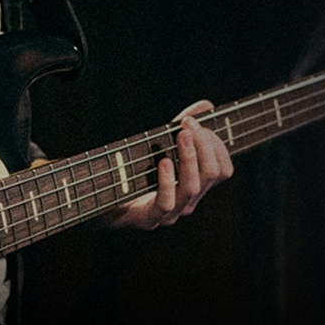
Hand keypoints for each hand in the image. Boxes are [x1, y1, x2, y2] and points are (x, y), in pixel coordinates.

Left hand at [108, 100, 233, 229]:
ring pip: (192, 187)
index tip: (196, 123)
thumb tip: (206, 105)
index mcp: (195, 186)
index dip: (216, 145)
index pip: (223, 169)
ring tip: (180, 135)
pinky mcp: (148, 219)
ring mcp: (170, 213)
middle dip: (204, 144)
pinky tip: (163, 162)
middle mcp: (187, 201)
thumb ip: (183, 128)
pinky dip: (167, 181)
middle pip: (212, 174)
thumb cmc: (133, 173)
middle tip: (188, 124)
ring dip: (189, 157)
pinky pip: (166, 203)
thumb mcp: (160, 146)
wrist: (101, 201)